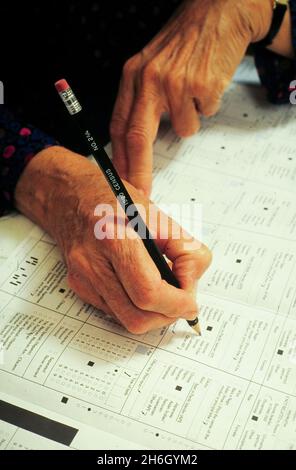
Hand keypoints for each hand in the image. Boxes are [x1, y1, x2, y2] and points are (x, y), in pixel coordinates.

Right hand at [15, 146, 211, 333]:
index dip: (176, 304)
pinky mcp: (79, 286)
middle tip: (181, 300)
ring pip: (125, 321)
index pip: (148, 291)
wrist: (70, 196)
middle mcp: (92, 262)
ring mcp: (82, 278)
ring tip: (164, 291)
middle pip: (137, 317)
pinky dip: (134, 306)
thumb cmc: (115, 200)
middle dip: (166, 315)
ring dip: (152, 314)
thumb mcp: (158, 214)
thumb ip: (185, 248)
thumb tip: (191, 283)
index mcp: (114, 237)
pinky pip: (114, 312)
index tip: (191, 302)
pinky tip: (140, 285)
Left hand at [111, 0, 273, 194]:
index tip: (121, 181)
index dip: (119, 158)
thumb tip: (135, 145)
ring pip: (183, 128)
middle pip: (138, 137)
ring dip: (190, 119)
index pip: (119, 127)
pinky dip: (207, 105)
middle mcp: (149, 79)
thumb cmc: (183, 43)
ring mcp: (176, 82)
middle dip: (139, 171)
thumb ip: (141, 101)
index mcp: (132, 77)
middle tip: (141, 193)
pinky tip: (206, 83)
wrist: (217, 13)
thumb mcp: (150, 66)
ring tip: (193, 92)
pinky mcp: (201, 85)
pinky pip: (204, 115)